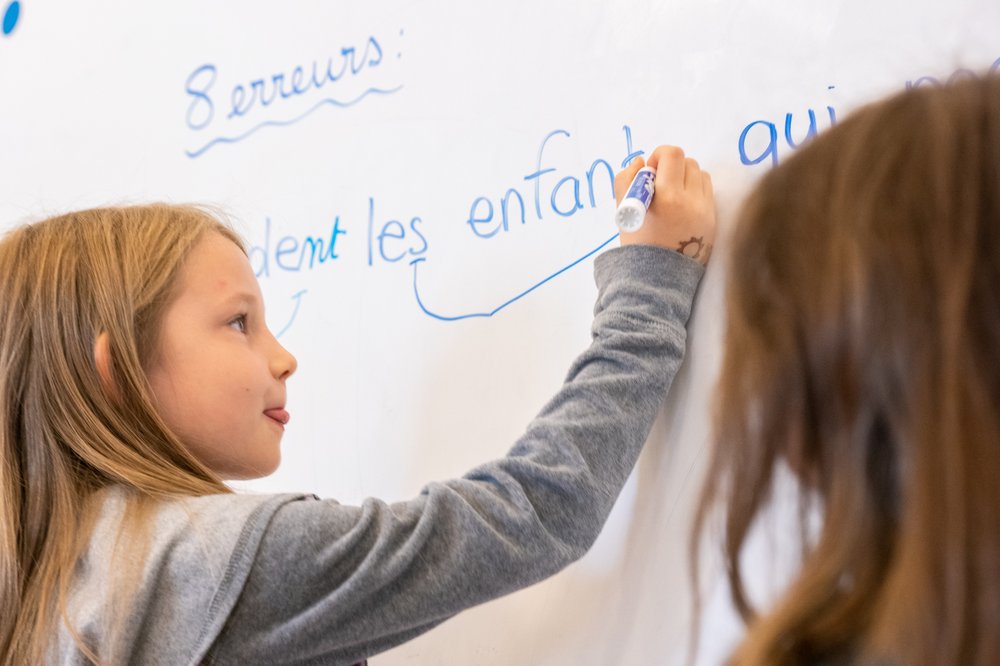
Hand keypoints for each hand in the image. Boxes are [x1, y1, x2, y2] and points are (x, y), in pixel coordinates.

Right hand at [614, 145, 715, 265]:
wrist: (657, 279)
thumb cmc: (636, 244)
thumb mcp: (623, 210)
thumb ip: (626, 179)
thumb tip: (642, 162)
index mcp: (668, 197)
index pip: (672, 154)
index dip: (658, 156)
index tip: (650, 172)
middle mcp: (692, 201)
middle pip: (688, 162)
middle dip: (671, 168)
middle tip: (659, 185)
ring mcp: (706, 211)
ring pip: (701, 174)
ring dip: (685, 178)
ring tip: (671, 196)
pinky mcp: (713, 220)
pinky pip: (707, 192)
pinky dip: (694, 192)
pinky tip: (681, 207)